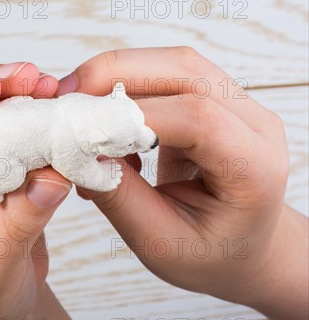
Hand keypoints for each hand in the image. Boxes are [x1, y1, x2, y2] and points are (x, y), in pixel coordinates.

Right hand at [58, 47, 307, 319]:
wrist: (243, 249)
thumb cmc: (210, 256)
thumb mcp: (158, 241)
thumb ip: (117, 196)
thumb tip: (74, 153)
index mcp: (254, 167)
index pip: (197, 118)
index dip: (132, 115)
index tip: (79, 128)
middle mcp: (254, 125)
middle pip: (184, 71)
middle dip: (116, 75)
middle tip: (65, 97)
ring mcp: (237, 106)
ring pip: (172, 64)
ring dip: (117, 74)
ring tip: (77, 104)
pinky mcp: (213, 100)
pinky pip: (165, 75)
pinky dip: (125, 85)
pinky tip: (104, 118)